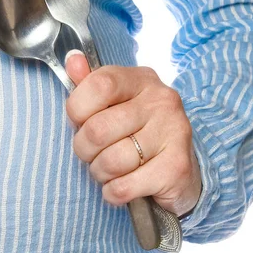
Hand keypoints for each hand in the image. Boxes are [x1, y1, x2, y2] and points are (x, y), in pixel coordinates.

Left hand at [64, 51, 201, 216]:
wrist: (180, 171)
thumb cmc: (136, 133)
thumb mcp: (113, 103)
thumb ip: (89, 82)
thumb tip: (72, 59)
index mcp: (140, 80)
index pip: (98, 85)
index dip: (77, 110)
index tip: (80, 122)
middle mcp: (161, 101)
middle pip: (97, 130)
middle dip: (84, 149)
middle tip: (93, 153)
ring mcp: (173, 133)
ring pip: (110, 161)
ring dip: (100, 173)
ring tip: (108, 170)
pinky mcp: (177, 168)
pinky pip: (124, 187)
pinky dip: (113, 192)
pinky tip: (121, 186)